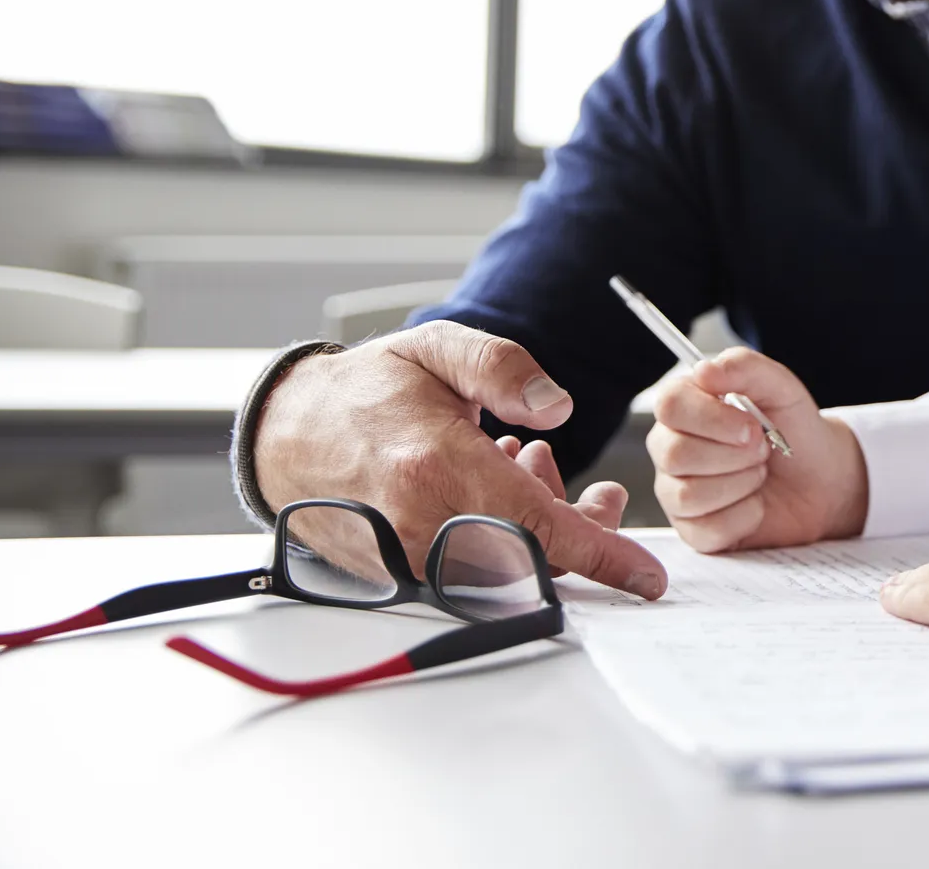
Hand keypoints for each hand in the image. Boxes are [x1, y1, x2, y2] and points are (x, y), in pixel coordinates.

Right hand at [252, 321, 667, 598]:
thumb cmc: (364, 390)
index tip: (644, 578)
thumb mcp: (437, 349)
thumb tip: (559, 406)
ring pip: (506, 571)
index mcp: (437, 465)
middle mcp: (419, 522)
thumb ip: (504, 367)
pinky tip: (495, 492)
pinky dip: (503, 543)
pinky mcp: (396, 575)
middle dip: (581, 531)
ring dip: (540, 529)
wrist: (284, 432)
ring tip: (527, 466)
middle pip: (532, 558)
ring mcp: (405, 556)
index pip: (537, 528)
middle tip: (599, 493)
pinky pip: (472, 576)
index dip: (600, 554)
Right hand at [644, 347, 867, 552]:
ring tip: (758, 474)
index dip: (711, 418)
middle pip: (674, 453)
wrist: (824, 481)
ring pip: (688, 495)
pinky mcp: (694, 530)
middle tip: (763, 450)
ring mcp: (677, 492)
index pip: (669, 405)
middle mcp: (672, 448)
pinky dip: (745, 515)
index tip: (752, 425)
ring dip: (741, 484)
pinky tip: (756, 503)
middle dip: (734, 455)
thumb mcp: (782, 389)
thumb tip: (704, 369)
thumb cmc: (796, 433)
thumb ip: (746, 368)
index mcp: (687, 407)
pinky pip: (708, 529)